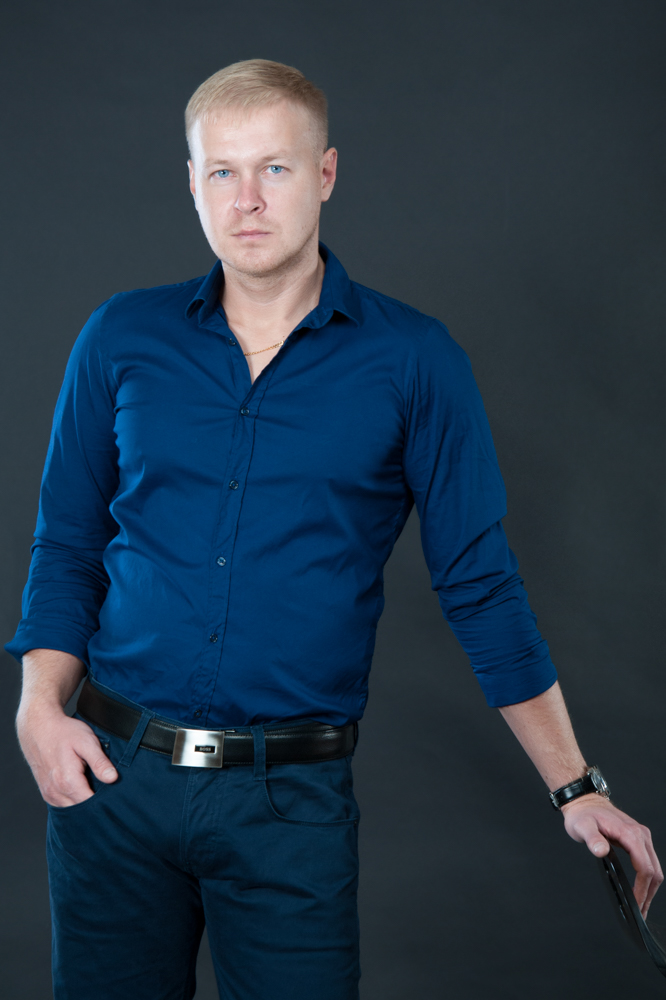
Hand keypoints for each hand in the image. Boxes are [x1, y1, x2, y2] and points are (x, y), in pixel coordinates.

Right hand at [17, 704, 117, 806]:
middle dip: (93, 805)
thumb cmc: (64, 733)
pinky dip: (72, 802)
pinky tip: (80, 791)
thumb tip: (112, 778)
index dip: (103, 802)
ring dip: (82, 804)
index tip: (113, 796)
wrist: (39, 728)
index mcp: (68, 780)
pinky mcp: (46, 792)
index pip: (89, 804)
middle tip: (106, 794)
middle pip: (80, 810)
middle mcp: (56, 791)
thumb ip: (99, 762)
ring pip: (70, 810)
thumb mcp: (87, 742)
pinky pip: (61, 805)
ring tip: (93, 790)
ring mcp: (49, 793)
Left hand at [561, 794, 662, 916]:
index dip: (642, 888)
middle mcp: (640, 834)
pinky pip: (648, 862)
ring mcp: (641, 836)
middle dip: (648, 893)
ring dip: (650, 888)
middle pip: (654, 870)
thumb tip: (601, 851)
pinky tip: (640, 889)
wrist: (585, 802)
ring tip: (641, 906)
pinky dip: (647, 878)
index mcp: (630, 833)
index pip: (644, 866)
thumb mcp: (582, 826)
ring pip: (654, 867)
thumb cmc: (583, 814)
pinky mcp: (638, 839)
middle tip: (639, 912)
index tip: (635, 903)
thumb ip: (592, 839)